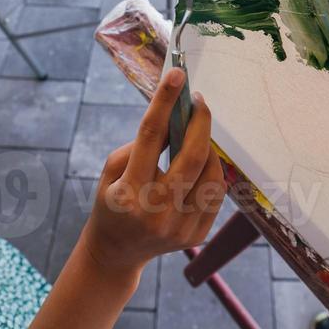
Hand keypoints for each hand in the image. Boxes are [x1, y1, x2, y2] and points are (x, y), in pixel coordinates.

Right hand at [80, 69, 225, 280]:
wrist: (117, 253)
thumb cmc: (111, 203)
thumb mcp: (111, 171)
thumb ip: (140, 146)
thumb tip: (176, 119)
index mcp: (128, 193)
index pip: (151, 137)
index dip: (165, 101)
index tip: (177, 74)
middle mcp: (155, 213)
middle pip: (192, 157)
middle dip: (200, 121)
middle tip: (198, 101)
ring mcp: (179, 228)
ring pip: (211, 174)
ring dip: (208, 146)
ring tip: (197, 133)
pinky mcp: (197, 235)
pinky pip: (217, 193)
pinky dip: (213, 170)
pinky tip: (201, 160)